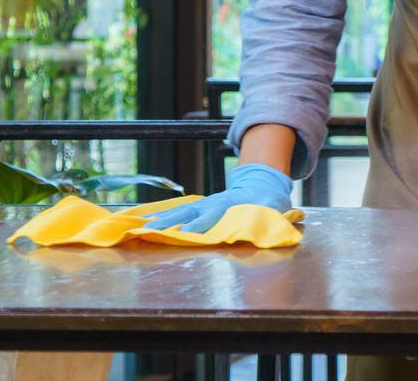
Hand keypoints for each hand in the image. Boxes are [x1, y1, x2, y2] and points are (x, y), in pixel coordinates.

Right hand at [138, 163, 292, 233]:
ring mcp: (205, 203)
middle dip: (171, 222)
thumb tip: (264, 224)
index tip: (185, 234)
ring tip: (142, 228)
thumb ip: (270, 214)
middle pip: (189, 212)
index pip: (211, 216)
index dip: (199, 225)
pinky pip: (180, 212)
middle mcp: (213, 202)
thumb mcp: (275, 206)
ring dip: (163, 220)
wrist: (262, 182)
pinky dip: (164, 217)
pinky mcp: (200, 207)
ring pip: (181, 211)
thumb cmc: (270, 199)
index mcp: (231, 204)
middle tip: (152, 231)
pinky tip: (149, 224)